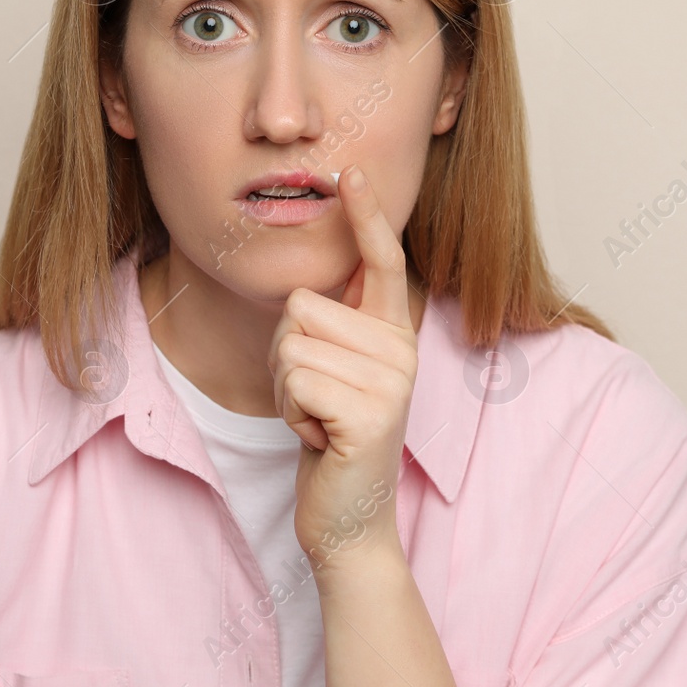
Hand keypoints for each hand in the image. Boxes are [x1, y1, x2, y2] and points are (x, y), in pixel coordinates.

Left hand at [267, 163, 416, 571]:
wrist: (347, 516)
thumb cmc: (331, 435)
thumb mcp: (337, 369)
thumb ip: (339, 321)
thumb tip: (320, 271)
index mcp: (395, 332)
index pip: (384, 260)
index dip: (366, 214)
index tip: (351, 170)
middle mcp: (402, 349)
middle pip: (302, 305)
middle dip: (285, 353)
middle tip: (315, 397)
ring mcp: (392, 382)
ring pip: (290, 342)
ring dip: (284, 387)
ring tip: (317, 417)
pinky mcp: (370, 414)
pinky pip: (293, 380)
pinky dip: (289, 412)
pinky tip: (317, 437)